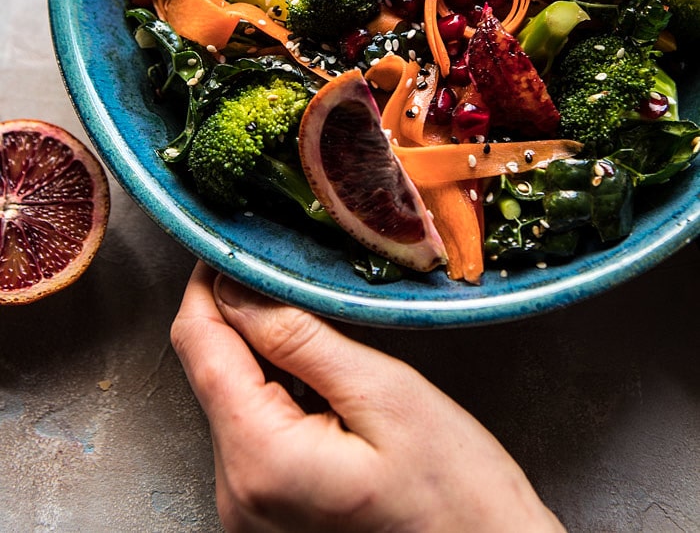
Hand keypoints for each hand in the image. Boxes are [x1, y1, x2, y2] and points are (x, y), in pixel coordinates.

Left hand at [171, 262, 565, 532]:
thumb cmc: (456, 493)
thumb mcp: (384, 393)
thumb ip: (299, 338)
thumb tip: (236, 288)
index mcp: (260, 459)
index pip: (199, 345)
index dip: (211, 282)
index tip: (237, 243)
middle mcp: (239, 493)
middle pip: (212, 371)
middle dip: (244, 316)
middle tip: (294, 276)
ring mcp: (250, 510)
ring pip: (232, 398)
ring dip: (264, 355)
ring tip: (321, 333)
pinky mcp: (268, 513)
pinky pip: (253, 431)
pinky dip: (278, 393)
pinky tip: (323, 384)